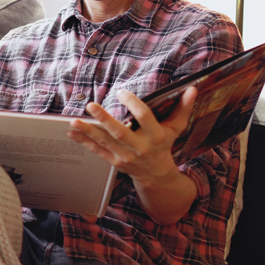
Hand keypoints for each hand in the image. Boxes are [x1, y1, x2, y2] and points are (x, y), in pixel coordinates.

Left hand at [67, 86, 196, 181]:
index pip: (144, 118)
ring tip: (73, 121)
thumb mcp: (176, 128)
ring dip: (88, 131)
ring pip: (105, 142)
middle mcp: (140, 147)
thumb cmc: (165, 145)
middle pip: (120, 132)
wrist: (157, 175)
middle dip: (104, 119)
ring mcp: (126, 156)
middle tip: (91, 105)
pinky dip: (84, 142)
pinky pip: (97, 150)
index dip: (133, 104)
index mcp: (156, 136)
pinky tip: (72, 131)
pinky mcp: (115, 162)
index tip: (122, 92)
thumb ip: (183, 108)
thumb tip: (193, 88)